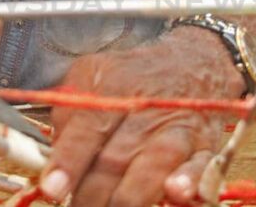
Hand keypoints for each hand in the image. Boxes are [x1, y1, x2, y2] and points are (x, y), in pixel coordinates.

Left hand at [40, 27, 243, 205]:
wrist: (194, 62)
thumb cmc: (134, 75)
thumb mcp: (92, 73)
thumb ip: (68, 110)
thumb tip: (54, 154)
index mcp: (112, 90)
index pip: (87, 130)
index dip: (68, 162)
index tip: (52, 188)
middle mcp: (144, 113)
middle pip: (114, 162)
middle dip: (91, 195)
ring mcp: (176, 132)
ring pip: (150, 171)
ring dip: (129, 199)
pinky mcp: (204, 149)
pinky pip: (200, 170)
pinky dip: (189, 182)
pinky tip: (175, 193)